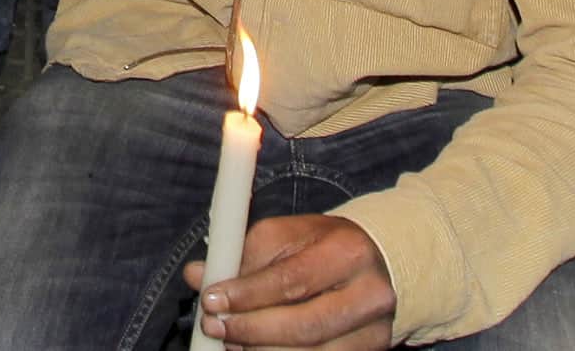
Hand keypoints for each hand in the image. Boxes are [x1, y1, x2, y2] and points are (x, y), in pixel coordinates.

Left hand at [187, 213, 395, 347]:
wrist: (376, 262)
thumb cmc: (321, 246)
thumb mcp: (284, 235)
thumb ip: (241, 255)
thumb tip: (197, 275)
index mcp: (348, 251)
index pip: (293, 280)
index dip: (248, 294)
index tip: (211, 299)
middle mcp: (370, 293)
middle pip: (304, 326)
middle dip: (251, 330)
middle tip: (214, 326)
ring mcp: (374, 330)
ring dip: (261, 350)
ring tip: (230, 339)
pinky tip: (255, 349)